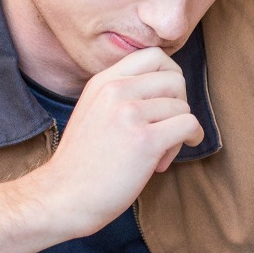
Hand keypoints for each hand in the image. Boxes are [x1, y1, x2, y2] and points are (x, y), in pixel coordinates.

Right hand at [29, 47, 202, 236]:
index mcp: (103, 81)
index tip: (166, 101)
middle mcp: (115, 90)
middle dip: (178, 105)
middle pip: (175, 79)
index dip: (170, 76)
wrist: (63, 196)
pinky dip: (190, 140)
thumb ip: (120, 95)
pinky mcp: (145, 140)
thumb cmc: (82, 163)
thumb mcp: (93, 111)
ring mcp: (129, 113)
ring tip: (157, 154)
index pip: (154, 55)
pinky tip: (168, 158)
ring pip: (183, 107)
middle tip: (164, 131)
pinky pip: (189, 125)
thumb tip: (167, 90)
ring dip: (179, 132)